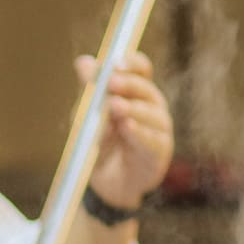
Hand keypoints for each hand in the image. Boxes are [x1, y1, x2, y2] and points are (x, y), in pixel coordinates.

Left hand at [74, 52, 173, 208]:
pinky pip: (152, 140)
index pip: (142, 70)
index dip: (132, 64)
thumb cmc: (101, 143)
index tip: (116, 63)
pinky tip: (127, 126)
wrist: (106, 181)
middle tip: (111, 82)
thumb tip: (83, 61)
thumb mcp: (89, 114)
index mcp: (137, 93)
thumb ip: (90, 89)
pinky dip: (139, 132)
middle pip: (146, 90)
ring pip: (152, 114)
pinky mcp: (159, 152)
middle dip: (128, 84)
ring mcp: (160, 129)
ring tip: (115, 106)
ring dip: (133, 109)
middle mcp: (153, 107)